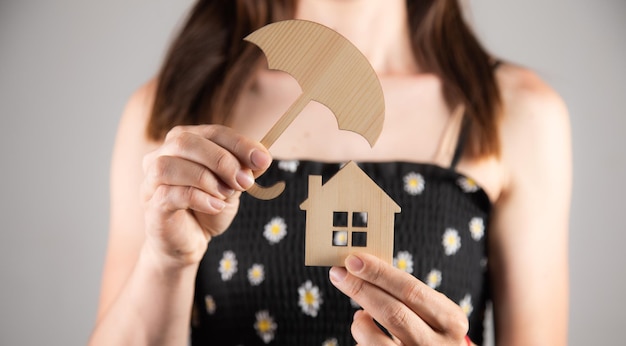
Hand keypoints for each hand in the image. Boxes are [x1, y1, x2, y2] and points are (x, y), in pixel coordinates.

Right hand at [141, 124, 270, 266]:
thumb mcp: (232, 186)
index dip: (240, 144)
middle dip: (222, 160)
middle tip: (245, 182)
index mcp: (185, 142)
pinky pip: (171, 194)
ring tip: (226, 195)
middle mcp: (162, 154)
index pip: (212, 132)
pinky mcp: (152, 204)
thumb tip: (261, 158)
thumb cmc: (208, 208)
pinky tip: (215, 206)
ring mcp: (152, 179)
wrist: (189, 241)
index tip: (263, 160)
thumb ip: (243, 170)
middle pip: (186, 141)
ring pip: (171, 164)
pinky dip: (199, 198)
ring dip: (206, 178)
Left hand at [329, 253, 468, 345]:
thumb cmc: (433, 332)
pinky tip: (367, 334)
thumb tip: (363, 270)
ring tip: (360, 315)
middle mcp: (438, 345)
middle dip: (361, 289)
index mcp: (451, 320)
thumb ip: (409, 296)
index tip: (355, 260)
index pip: (411, 290)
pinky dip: (362, 339)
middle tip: (339, 274)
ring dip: (359, 322)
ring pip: (375, 339)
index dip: (379, 273)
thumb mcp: (434, 314)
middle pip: (392, 312)